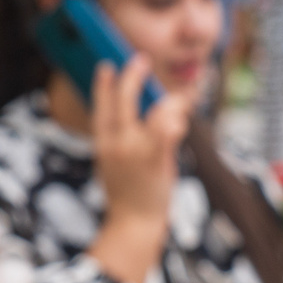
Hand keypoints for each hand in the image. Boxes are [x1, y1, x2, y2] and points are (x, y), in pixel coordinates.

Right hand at [87, 55, 193, 282]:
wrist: (133, 222)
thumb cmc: (128, 193)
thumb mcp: (115, 163)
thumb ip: (122, 140)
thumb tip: (141, 116)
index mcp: (104, 143)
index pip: (100, 106)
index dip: (103, 85)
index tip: (107, 66)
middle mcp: (117, 143)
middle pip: (123, 100)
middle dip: (133, 76)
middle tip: (141, 60)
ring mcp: (136, 151)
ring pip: (154, 111)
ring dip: (170, 103)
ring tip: (179, 102)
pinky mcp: (155, 159)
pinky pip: (169, 129)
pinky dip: (177, 120)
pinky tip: (182, 121)